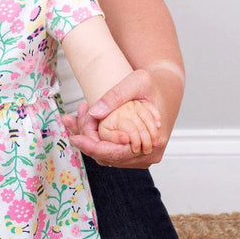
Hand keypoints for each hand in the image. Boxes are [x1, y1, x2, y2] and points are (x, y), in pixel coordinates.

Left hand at [62, 65, 183, 167]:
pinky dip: (95, 139)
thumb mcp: (136, 81)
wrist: (166, 87)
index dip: (92, 147)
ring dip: (88, 138)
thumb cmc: (154, 83)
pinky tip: (85, 121)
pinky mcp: (133, 153)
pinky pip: (109, 151)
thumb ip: (115, 97)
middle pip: (106, 156)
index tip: (74, 138)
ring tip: (79, 113)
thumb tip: (94, 113)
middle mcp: (147, 155)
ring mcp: (140, 157)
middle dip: (86, 137)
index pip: (115, 153)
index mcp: (151, 142)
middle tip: (74, 114)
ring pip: (105, 155)